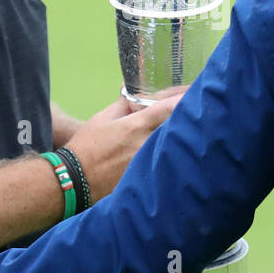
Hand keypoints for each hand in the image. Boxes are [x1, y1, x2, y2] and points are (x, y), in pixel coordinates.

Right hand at [65, 86, 187, 199]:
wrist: (74, 180)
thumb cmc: (86, 146)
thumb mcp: (101, 118)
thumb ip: (121, 105)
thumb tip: (132, 93)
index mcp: (136, 126)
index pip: (169, 108)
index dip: (185, 99)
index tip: (196, 95)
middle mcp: (146, 144)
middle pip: (177, 129)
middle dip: (188, 121)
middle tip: (199, 115)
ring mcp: (148, 163)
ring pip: (172, 147)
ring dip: (180, 140)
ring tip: (191, 135)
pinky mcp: (146, 178)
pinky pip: (164, 165)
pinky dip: (170, 159)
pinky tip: (175, 158)